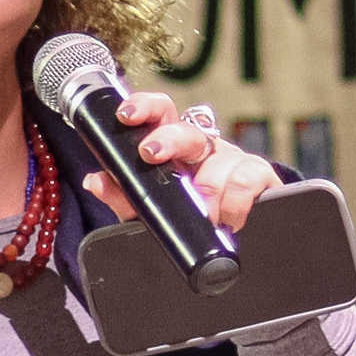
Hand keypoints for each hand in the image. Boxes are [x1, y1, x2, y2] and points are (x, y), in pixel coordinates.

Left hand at [79, 91, 276, 230]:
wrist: (228, 247)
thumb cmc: (185, 219)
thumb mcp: (148, 213)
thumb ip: (123, 197)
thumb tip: (95, 181)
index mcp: (173, 149)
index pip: (160, 114)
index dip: (145, 108)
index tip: (127, 115)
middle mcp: (202, 149)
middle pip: (187, 131)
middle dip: (169, 140)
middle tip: (152, 155)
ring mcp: (232, 160)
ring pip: (221, 159)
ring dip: (208, 189)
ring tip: (204, 214)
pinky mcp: (259, 176)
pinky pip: (248, 179)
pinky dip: (236, 202)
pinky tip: (229, 219)